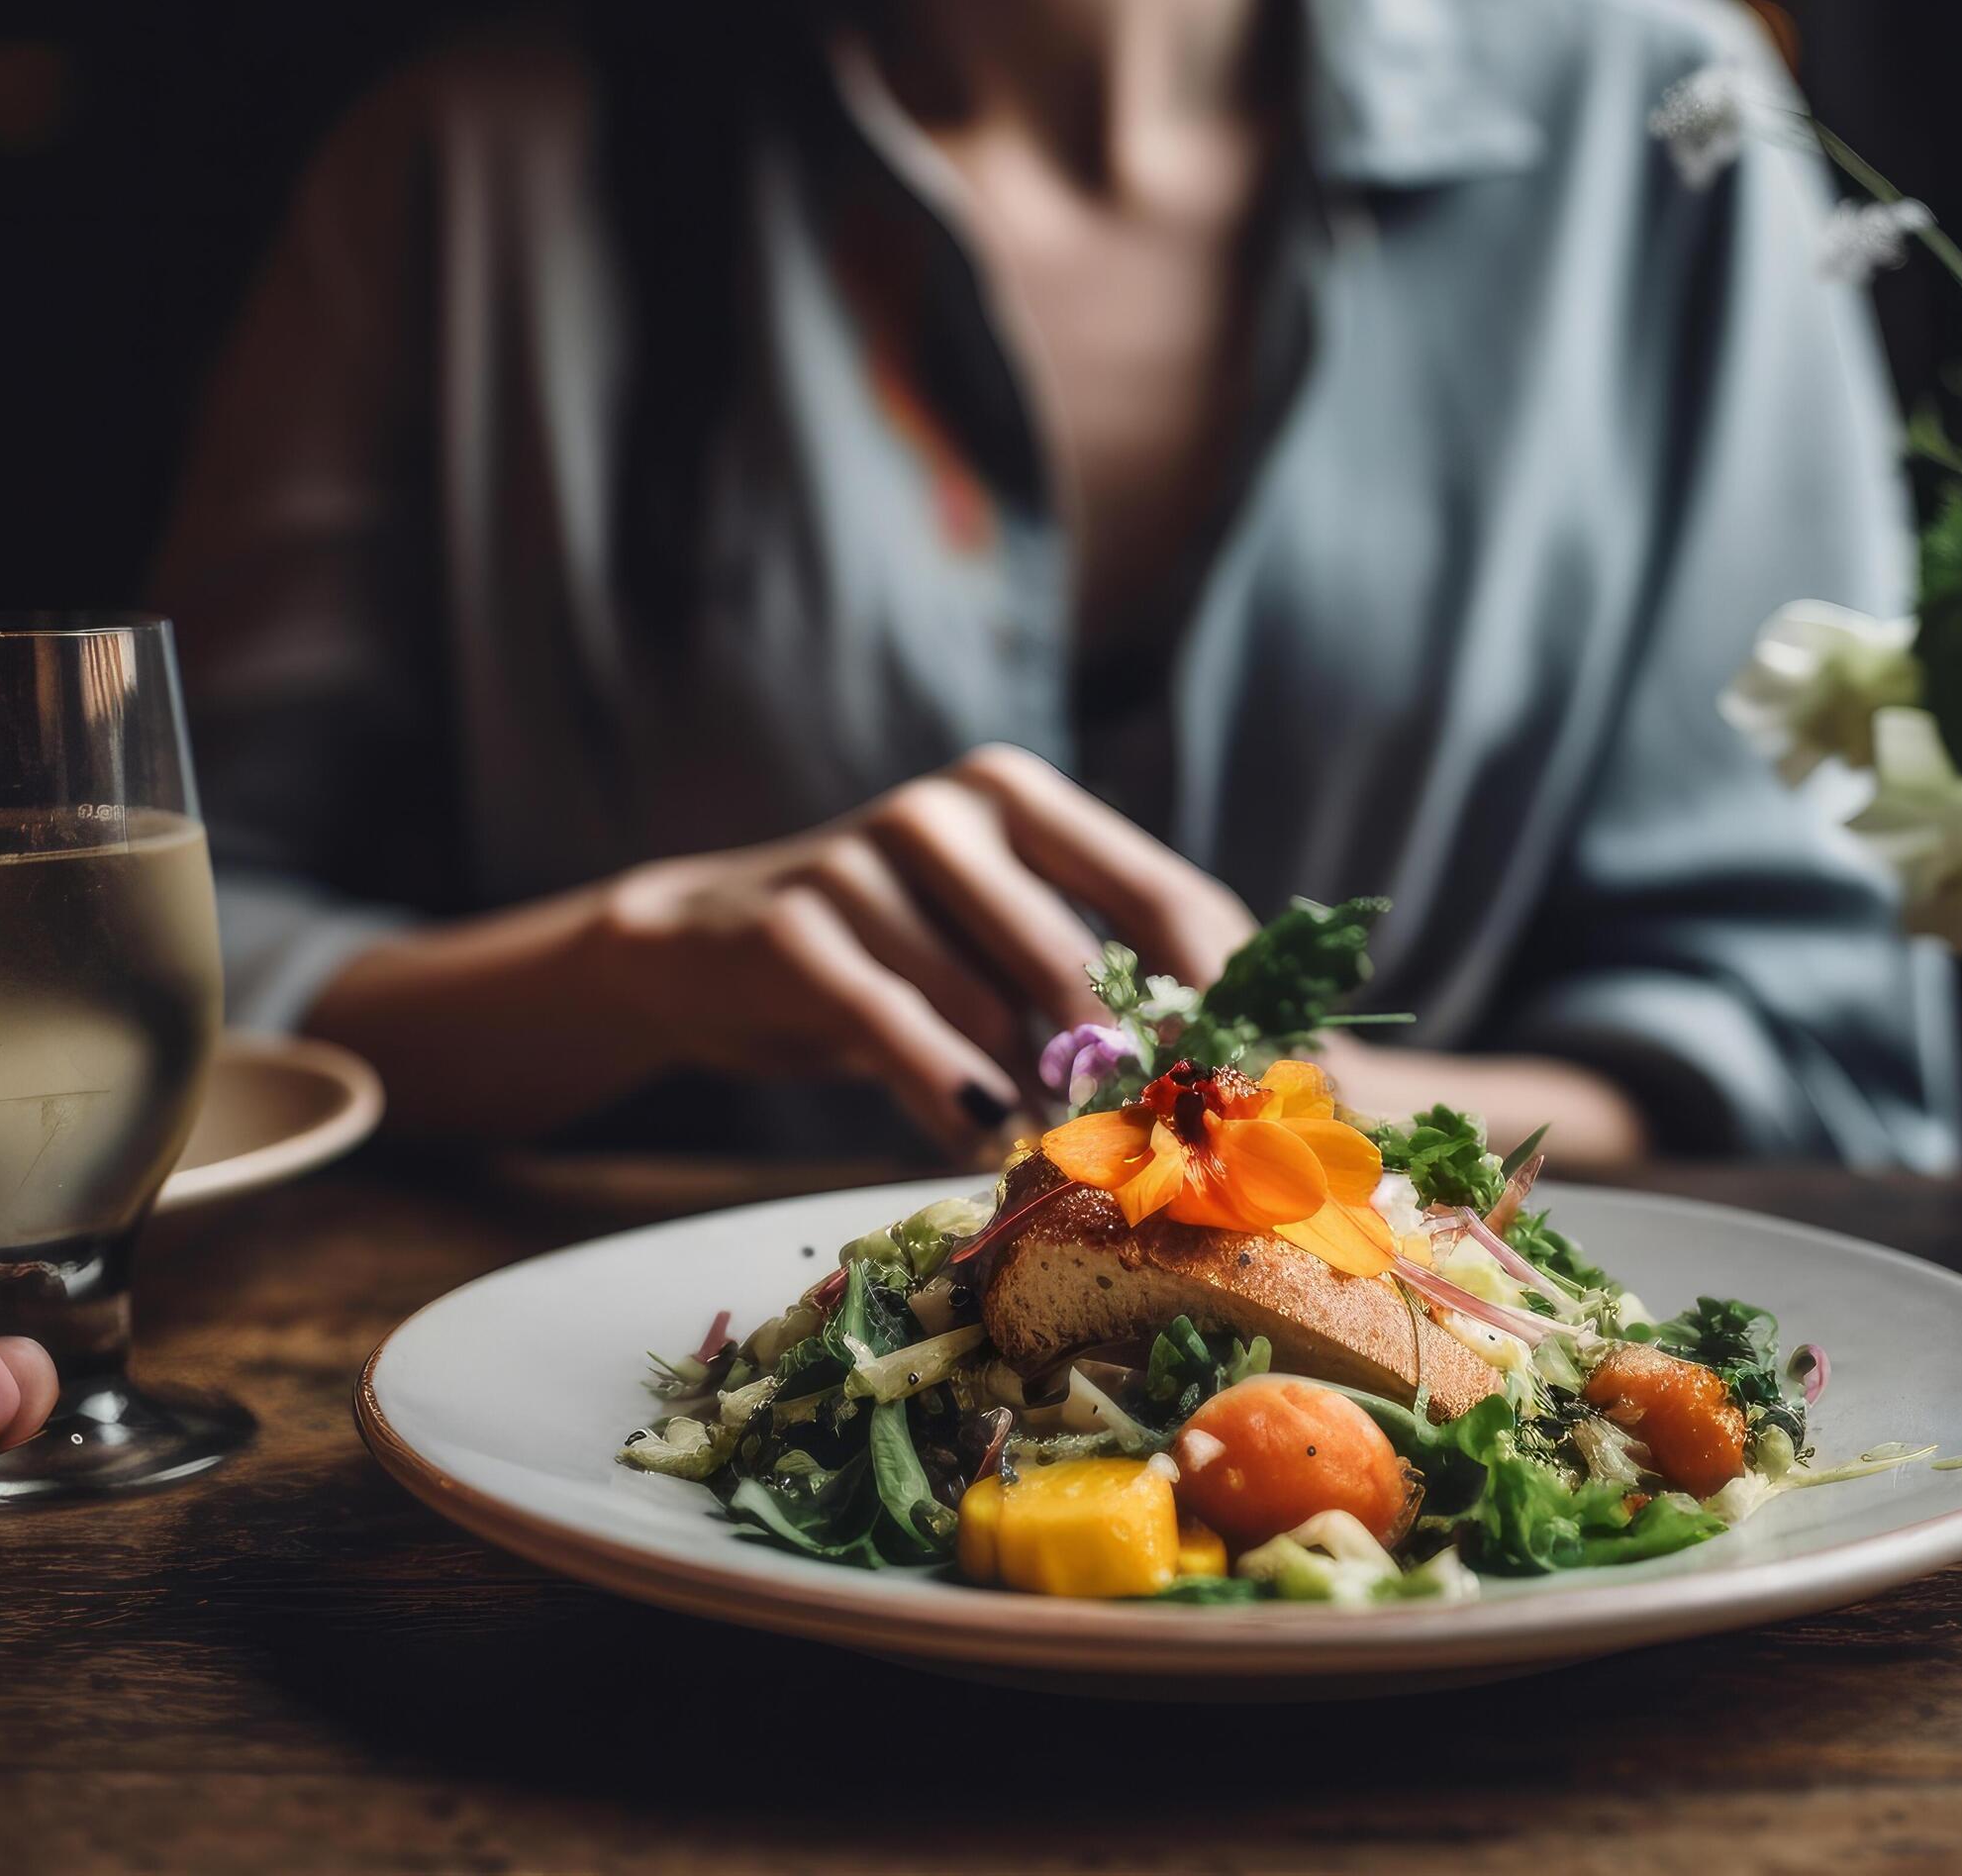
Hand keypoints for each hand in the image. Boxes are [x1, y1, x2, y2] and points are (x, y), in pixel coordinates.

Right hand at [309, 744, 1259, 1150]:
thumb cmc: (891, 962)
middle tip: (1167, 1164)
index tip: (1260, 1106)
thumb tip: (1240, 1090)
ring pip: (991, 1008)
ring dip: (1035, 1101)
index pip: (1167, 901)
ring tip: (1058, 1157)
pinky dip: (946, 1094)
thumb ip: (1097, 989)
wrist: (701, 951)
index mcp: (1026, 798)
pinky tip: (973, 1137)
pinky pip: (896, 1028)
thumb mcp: (996, 956)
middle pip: (1085, 962)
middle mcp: (953, 809)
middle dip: (1133, 1076)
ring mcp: (864, 857)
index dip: (1225, 1009)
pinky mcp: (795, 926)